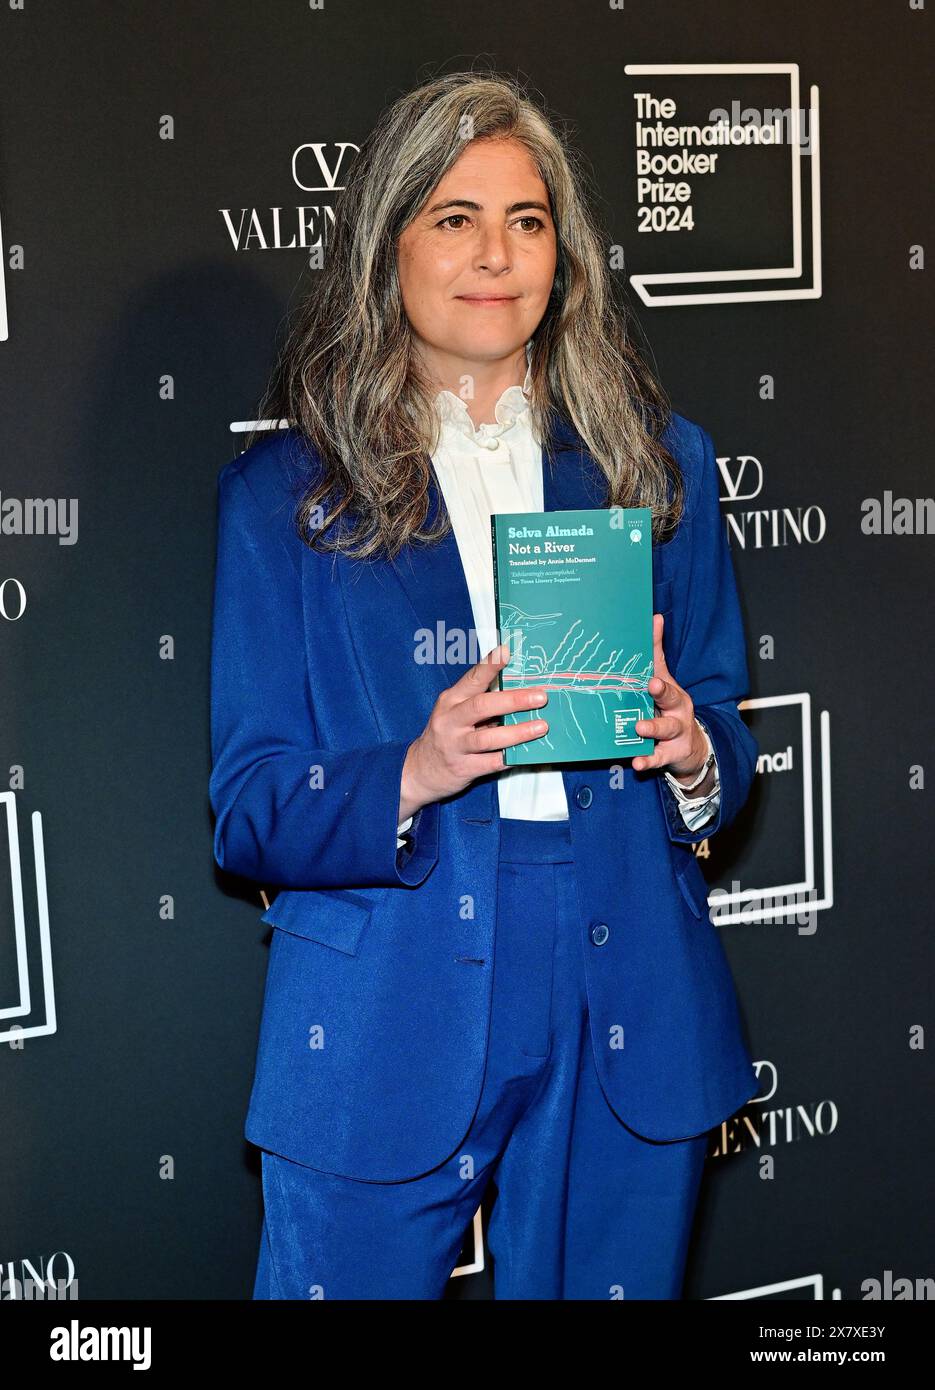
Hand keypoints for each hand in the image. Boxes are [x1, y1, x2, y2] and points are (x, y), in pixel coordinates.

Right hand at [399, 644, 548, 819]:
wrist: (421, 770)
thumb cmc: (448, 734)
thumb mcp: (456, 711)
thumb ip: (479, 699)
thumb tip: (519, 688)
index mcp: (451, 700)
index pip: (471, 679)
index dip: (489, 665)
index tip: (507, 652)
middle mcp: (450, 721)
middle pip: (481, 706)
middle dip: (513, 700)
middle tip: (540, 697)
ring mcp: (455, 746)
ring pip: (487, 738)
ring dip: (517, 732)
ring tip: (541, 726)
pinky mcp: (463, 768)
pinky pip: (491, 763)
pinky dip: (511, 758)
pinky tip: (528, 753)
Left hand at [631, 613, 708, 780]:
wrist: (691, 748)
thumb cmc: (671, 709)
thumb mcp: (665, 682)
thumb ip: (656, 653)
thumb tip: (655, 617)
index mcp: (672, 691)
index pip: (665, 675)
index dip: (659, 671)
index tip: (652, 672)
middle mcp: (677, 710)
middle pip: (672, 698)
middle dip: (662, 692)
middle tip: (651, 686)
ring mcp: (675, 733)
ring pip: (665, 729)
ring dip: (653, 727)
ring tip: (639, 727)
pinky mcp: (670, 753)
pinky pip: (658, 758)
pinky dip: (648, 760)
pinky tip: (637, 762)